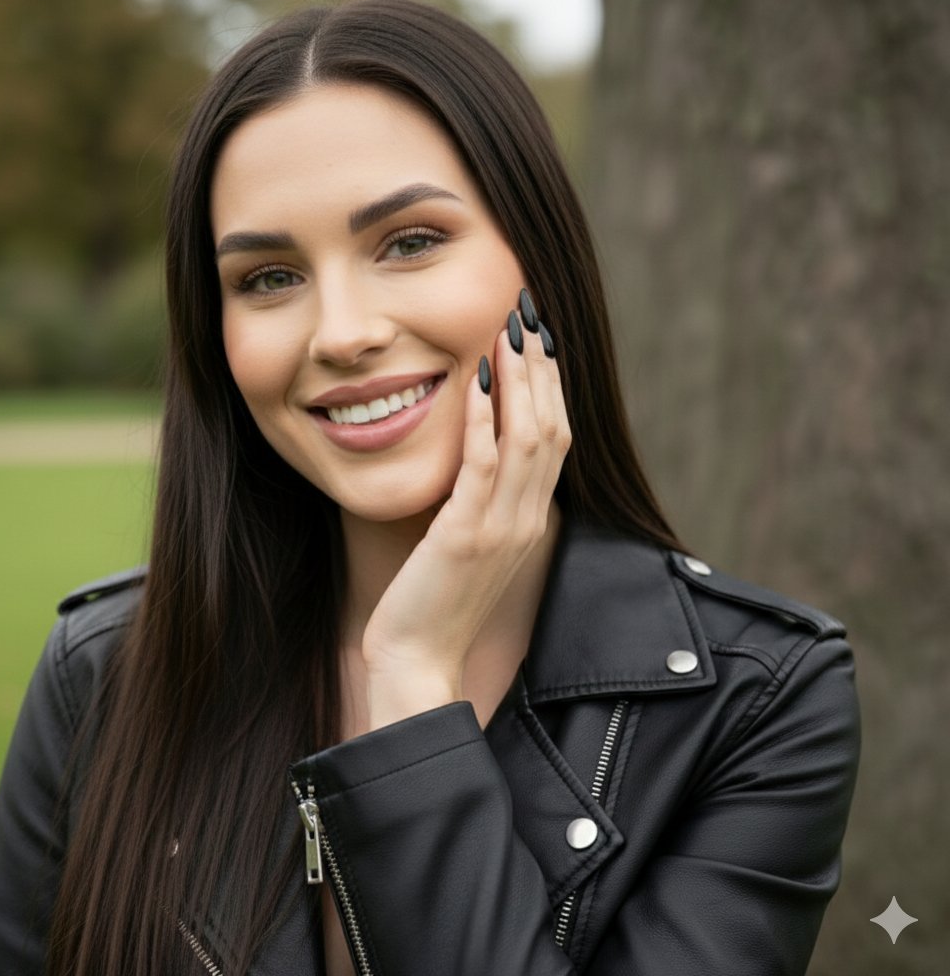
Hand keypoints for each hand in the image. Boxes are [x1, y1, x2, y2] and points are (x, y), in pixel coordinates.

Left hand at [361, 290, 570, 727]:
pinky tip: (475, 377)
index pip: (556, 438)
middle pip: (552, 427)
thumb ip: (487, 501)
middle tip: (531, 313)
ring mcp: (503, 528)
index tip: (539, 339)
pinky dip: (483, 417)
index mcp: (532, 520)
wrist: (419, 662)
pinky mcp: (468, 536)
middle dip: (542, 367)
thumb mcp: (473, 543)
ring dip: (520, 379)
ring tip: (512, 329)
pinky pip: (484, 465)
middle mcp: (528, 519)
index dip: (551, 385)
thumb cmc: (437, 602)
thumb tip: (482, 453)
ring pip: (528, 438)